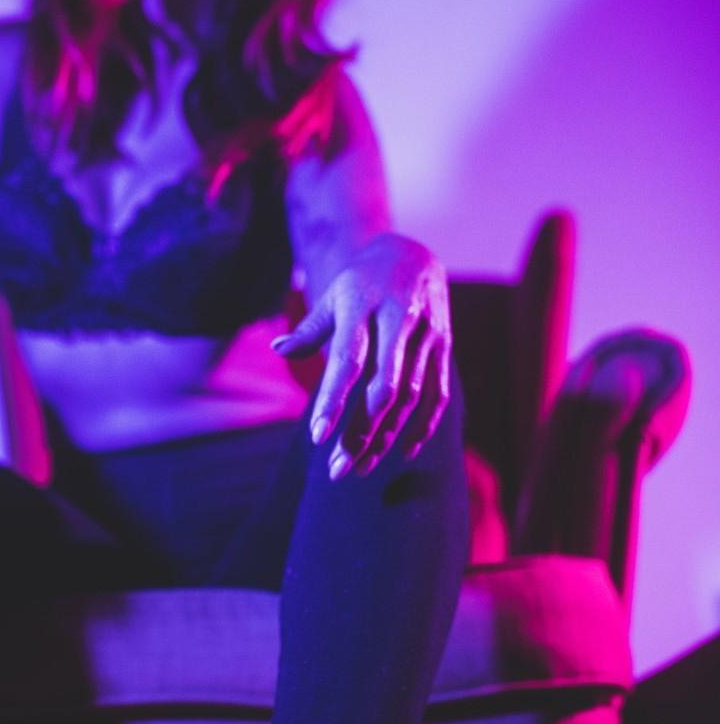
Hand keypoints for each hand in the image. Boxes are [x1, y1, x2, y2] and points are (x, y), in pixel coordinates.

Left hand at [271, 233, 451, 479]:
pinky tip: (402, 453)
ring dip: (386, 437)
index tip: (316, 437)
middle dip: (361, 432)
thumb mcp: (333, 296)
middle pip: (382, 386)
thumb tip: (278, 350)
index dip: (333, 399)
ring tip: (359, 467)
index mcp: (364, 304)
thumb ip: (309, 329)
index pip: (348, 359)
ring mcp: (426, 334)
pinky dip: (423, 426)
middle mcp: (399, 318)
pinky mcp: (445, 346)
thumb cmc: (361, 282)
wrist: (413, 253)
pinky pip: (437, 394)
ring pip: (409, 396)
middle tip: (337, 469)